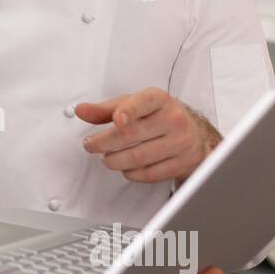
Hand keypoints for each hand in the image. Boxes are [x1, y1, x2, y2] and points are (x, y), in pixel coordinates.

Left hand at [76, 88, 218, 184]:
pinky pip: (150, 173)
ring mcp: (181, 142)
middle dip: (104, 143)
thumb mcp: (132, 105)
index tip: (117, 119)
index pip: (144, 102)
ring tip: (106, 158)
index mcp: (159, 99)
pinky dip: (131, 173)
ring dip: (115, 161)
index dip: (129, 110)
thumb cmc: (157, 116)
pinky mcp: (182, 163)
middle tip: (91, 145)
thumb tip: (80, 110)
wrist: (194, 134)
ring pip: (139, 157)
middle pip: (132, 135)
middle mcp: (173, 119)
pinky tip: (125, 168)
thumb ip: (105, 109)